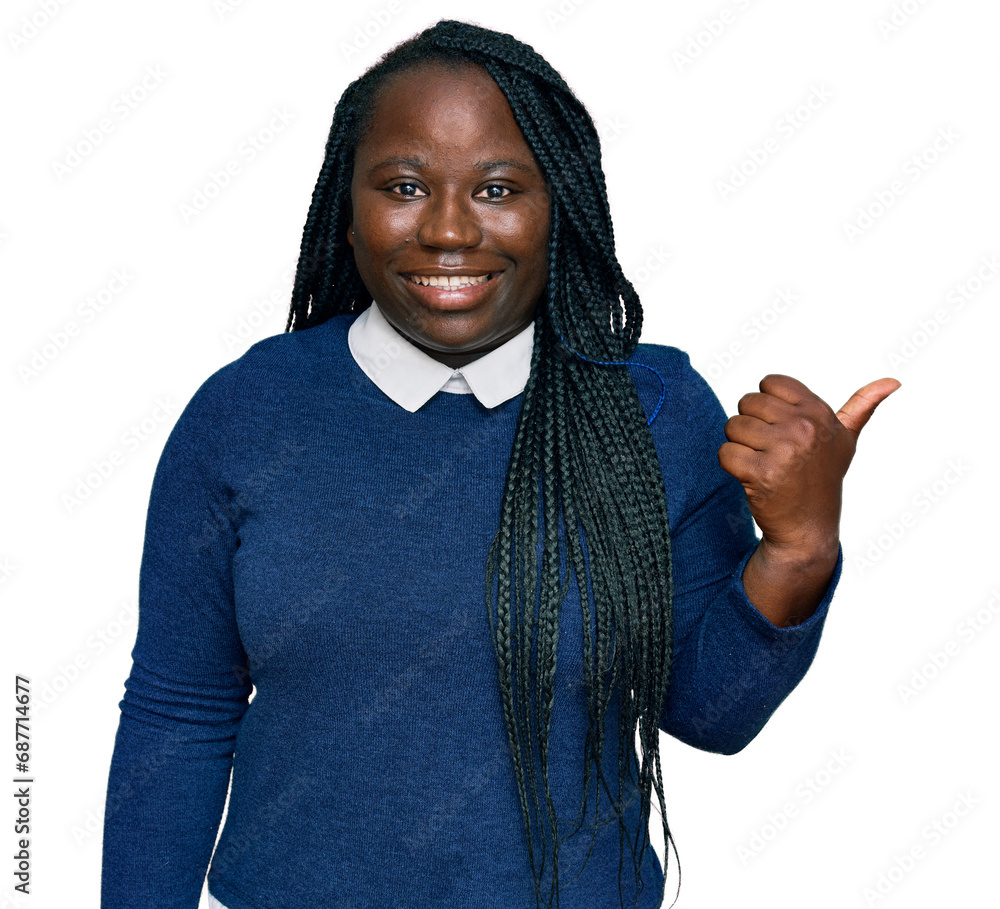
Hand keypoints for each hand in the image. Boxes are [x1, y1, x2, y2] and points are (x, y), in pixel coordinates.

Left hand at [719, 374, 901, 559]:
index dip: (766, 405)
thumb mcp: (845, 441)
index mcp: (819, 413)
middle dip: (750, 426)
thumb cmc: (822, 478)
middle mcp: (804, 428)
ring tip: (762, 462)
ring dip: (740, 446)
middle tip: (769, 449)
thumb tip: (894, 381)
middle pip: (747, 403)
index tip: (780, 428)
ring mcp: (784, 451)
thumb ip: (862, 407)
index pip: (769, 383)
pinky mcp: (762, 473)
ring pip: (732, 427)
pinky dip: (731, 465)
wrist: (808, 527)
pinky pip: (725, 453)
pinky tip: (751, 477)